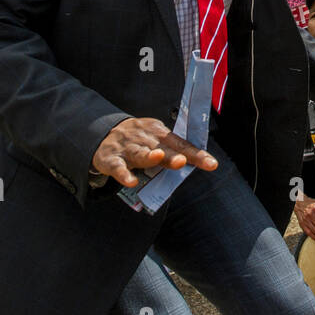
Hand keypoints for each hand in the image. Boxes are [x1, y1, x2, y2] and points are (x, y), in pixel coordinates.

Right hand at [91, 117, 217, 187]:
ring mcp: (127, 147)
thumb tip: (194, 163)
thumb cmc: (137, 140)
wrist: (102, 134)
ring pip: (139, 153)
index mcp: (159, 132)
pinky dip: (124, 174)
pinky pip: (118, 167)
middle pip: (162, 148)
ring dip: (148, 156)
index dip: (196, 154)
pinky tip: (131, 181)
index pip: (180, 144)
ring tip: (157, 158)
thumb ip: (172, 151)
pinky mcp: (111, 159)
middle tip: (183, 161)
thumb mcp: (155, 140)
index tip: (211, 164)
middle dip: (173, 155)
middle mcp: (144, 137)